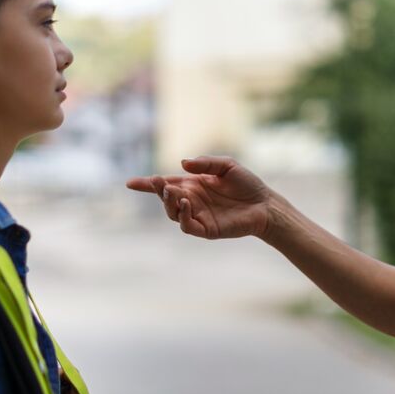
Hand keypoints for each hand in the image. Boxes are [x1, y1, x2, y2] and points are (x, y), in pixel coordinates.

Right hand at [126, 155, 275, 239]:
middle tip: (158, 182)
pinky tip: (186, 202)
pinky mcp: (206, 229)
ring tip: (172, 190)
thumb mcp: (226, 166)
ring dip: (169, 202)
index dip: (147, 184)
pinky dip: (183, 215)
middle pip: (165, 198)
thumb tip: (182, 163)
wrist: (264, 204)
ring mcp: (197, 216)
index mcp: (193, 184)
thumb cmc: (247, 184)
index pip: (165, 184)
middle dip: (157, 190)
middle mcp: (192, 200)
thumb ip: (205, 163)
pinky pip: (187, 225)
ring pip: (172, 213)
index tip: (130, 183)